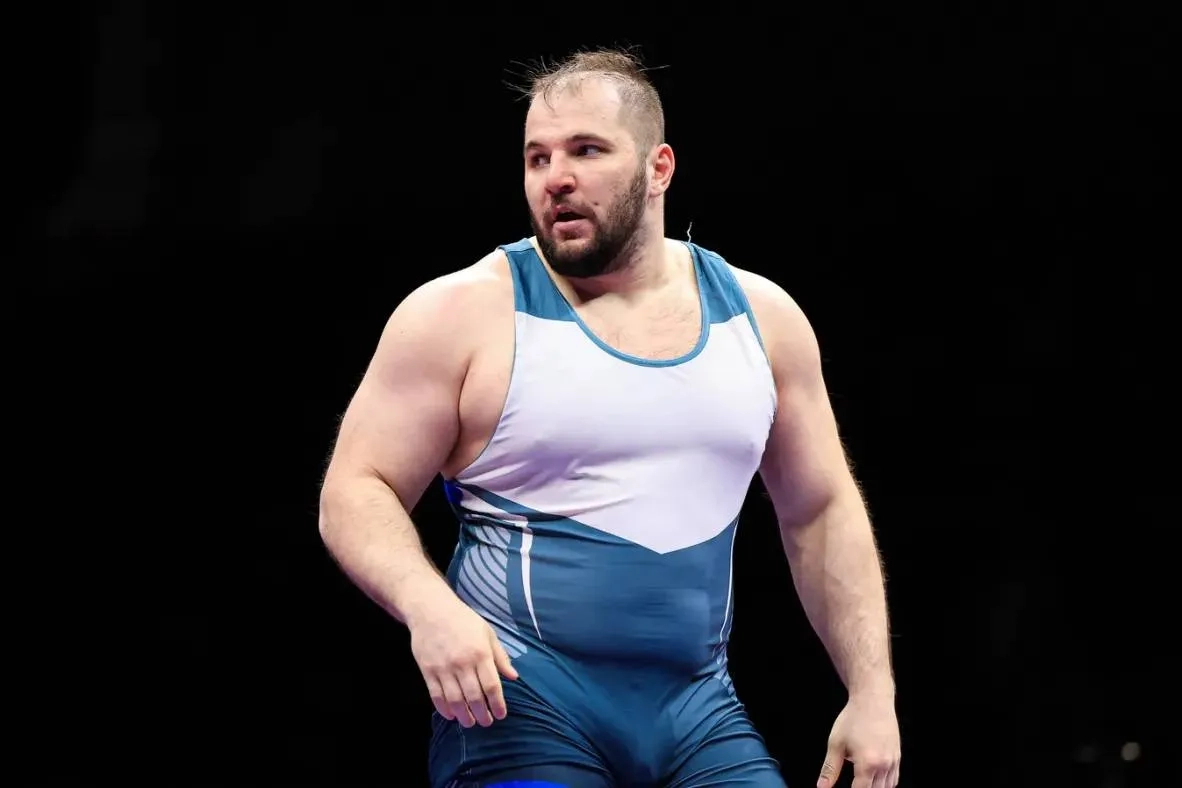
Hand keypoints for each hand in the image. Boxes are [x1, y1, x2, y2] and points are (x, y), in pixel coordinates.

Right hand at [408, 592, 518, 727]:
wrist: (431, 610)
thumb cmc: (463, 620)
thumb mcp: (487, 633)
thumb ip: (500, 656)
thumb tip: (513, 676)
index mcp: (480, 653)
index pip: (491, 686)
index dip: (497, 704)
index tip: (501, 715)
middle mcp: (462, 663)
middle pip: (474, 697)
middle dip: (482, 714)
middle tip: (487, 722)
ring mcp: (443, 668)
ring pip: (455, 700)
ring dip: (464, 716)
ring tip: (471, 722)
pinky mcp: (428, 671)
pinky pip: (436, 696)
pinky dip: (444, 709)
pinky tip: (452, 715)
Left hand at [817, 693, 900, 787]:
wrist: (872, 700)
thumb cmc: (853, 718)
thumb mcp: (835, 743)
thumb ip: (829, 769)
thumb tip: (822, 787)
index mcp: (867, 763)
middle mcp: (883, 765)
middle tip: (854, 783)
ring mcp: (893, 761)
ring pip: (887, 787)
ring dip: (875, 787)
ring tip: (862, 782)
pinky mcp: (898, 756)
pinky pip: (894, 778)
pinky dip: (885, 783)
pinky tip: (875, 779)